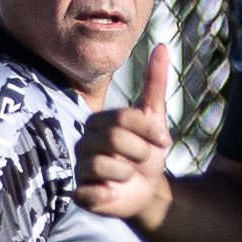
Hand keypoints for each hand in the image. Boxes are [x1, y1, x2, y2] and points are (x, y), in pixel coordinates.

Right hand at [74, 46, 175, 227]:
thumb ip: (155, 83)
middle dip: (140, 152)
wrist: (148, 190)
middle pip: (115, 140)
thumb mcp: (154, 118)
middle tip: (143, 160)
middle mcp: (83, 142)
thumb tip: (161, 46)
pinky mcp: (80, 194)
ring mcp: (79, 168)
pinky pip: (88, 194)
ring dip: (128, 172)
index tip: (162, 141)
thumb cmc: (148, 151)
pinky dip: (107, 195)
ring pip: (102, 165)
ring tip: (128, 176)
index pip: (124, 118)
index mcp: (98, 122)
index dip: (149, 132)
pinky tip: (115, 194)